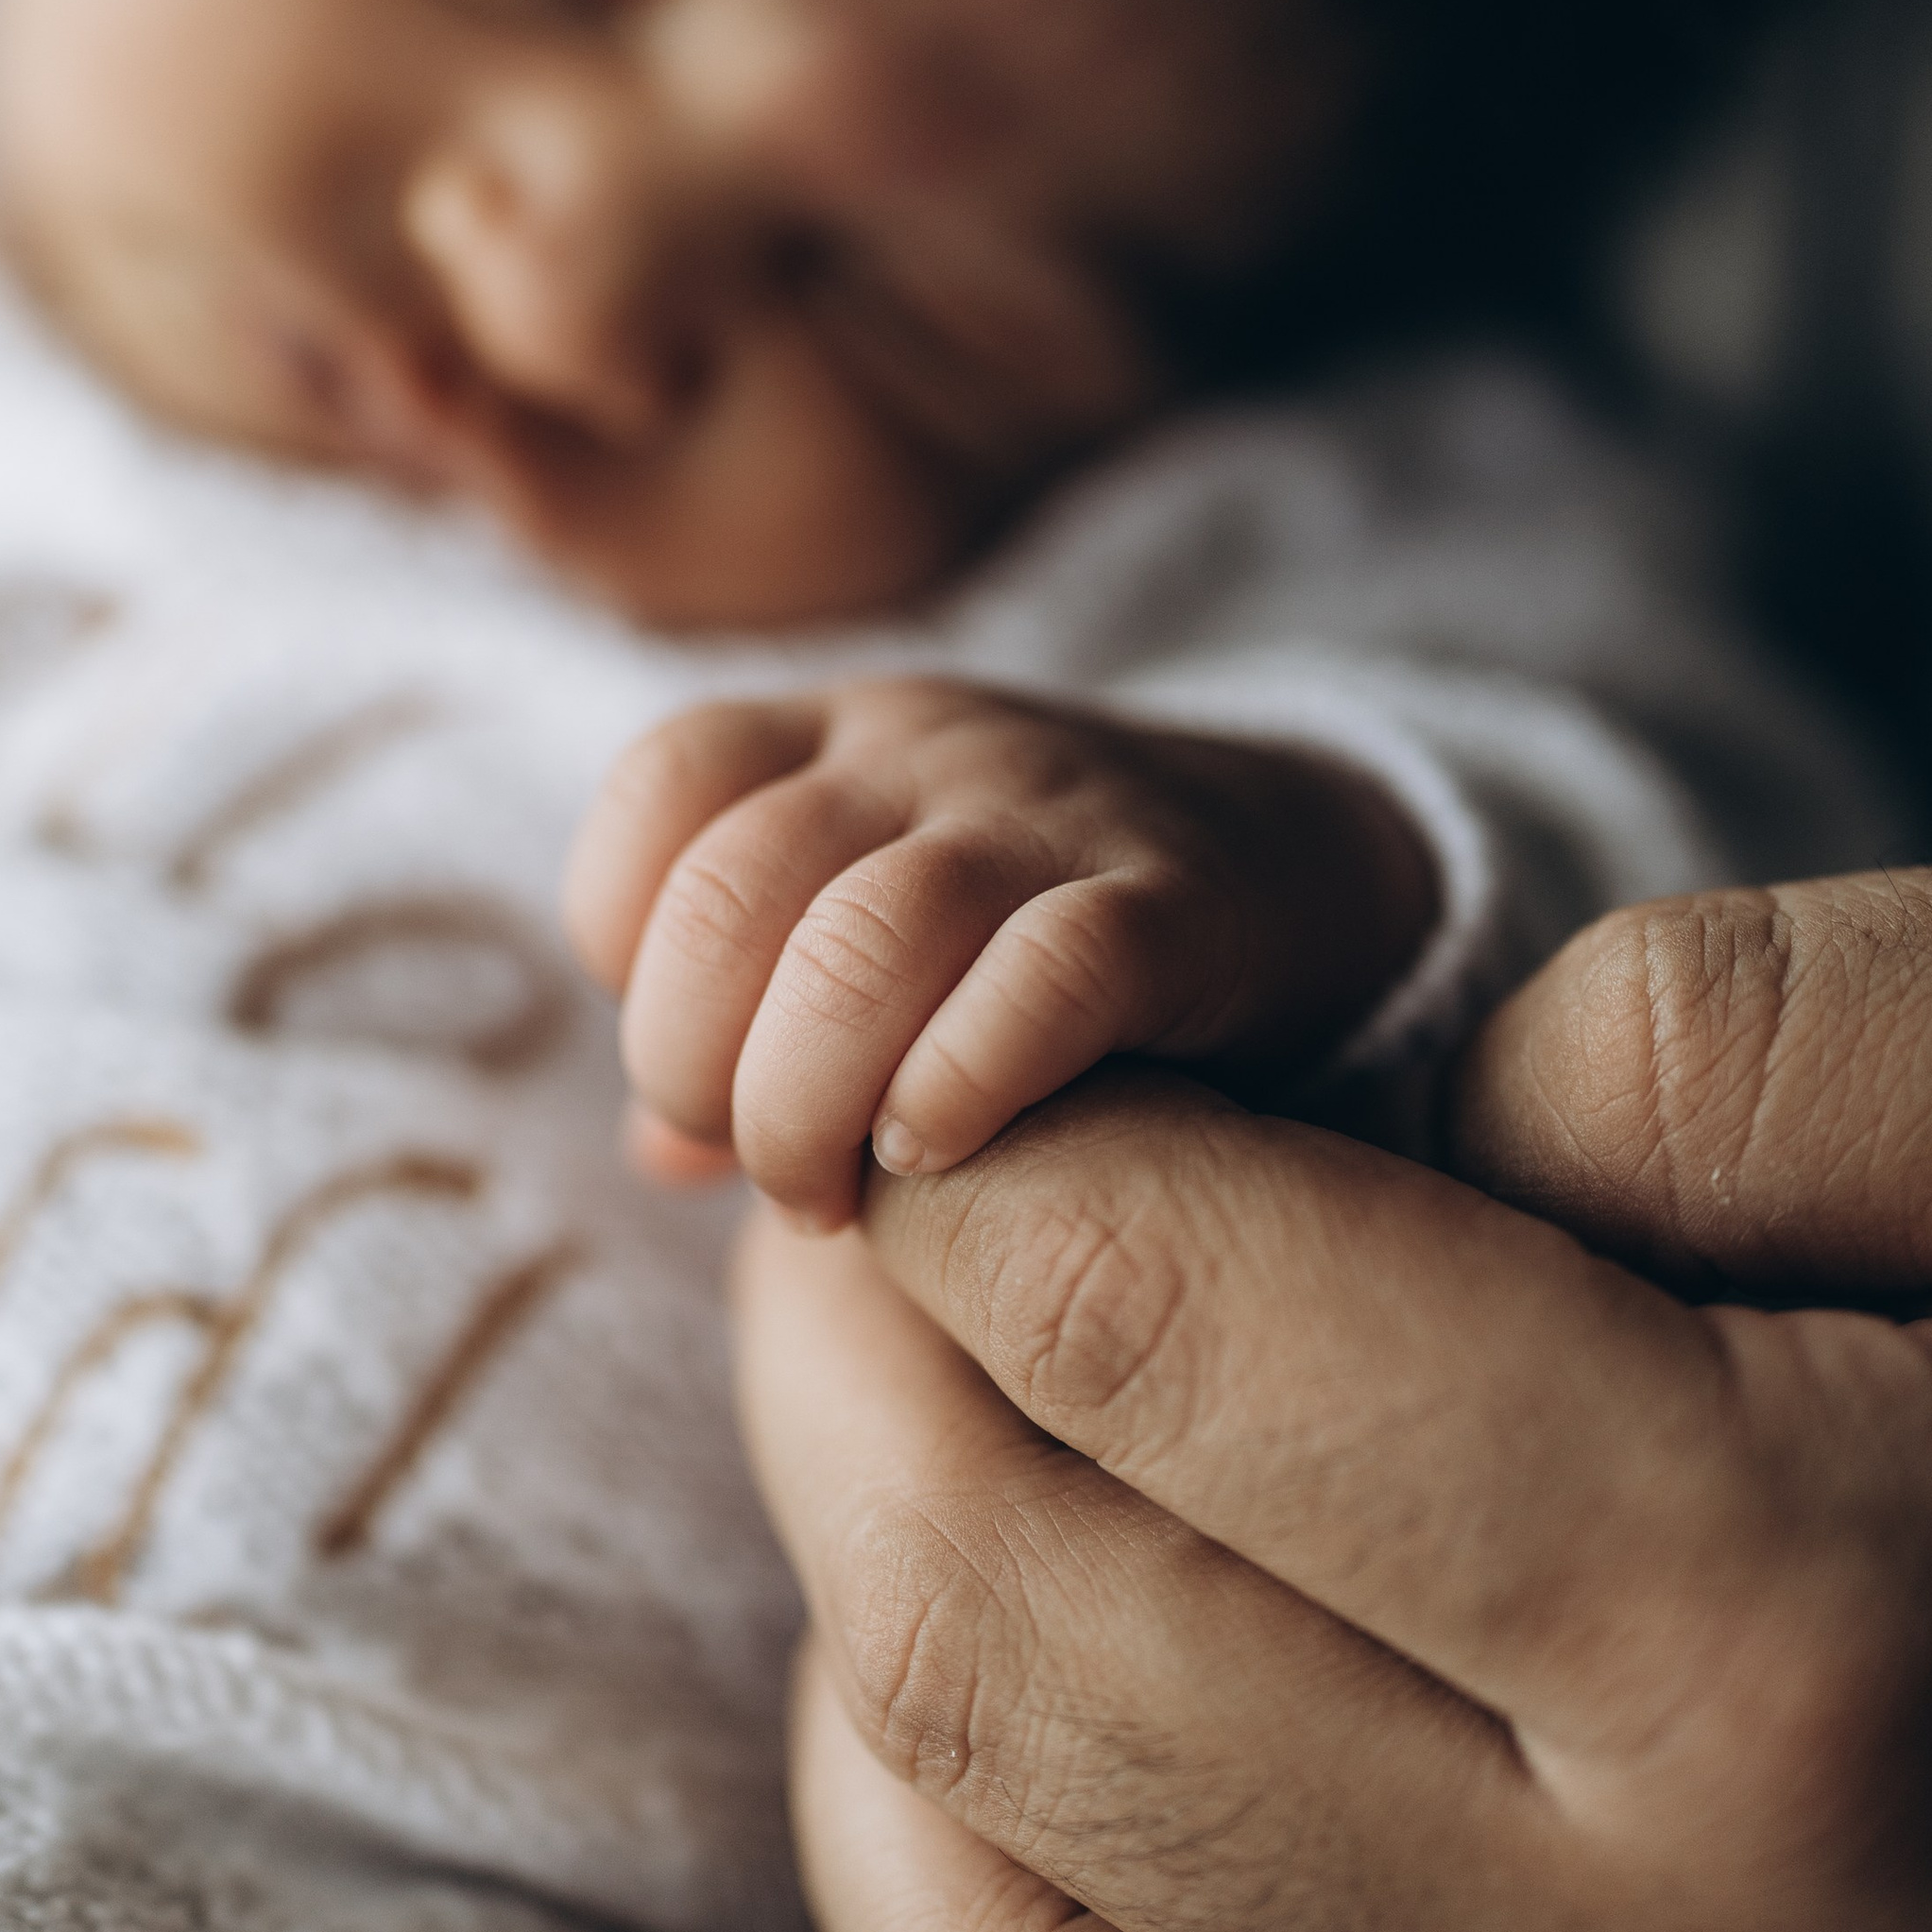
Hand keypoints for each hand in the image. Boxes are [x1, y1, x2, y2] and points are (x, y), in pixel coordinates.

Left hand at [565, 674, 1434, 1227]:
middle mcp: (924, 752)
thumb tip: (655, 1155)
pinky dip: (959, 1083)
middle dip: (699, 1065)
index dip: (631, 937)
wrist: (1300, 856)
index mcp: (833, 735)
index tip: (689, 1056)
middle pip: (732, 889)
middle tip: (763, 1168)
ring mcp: (1047, 816)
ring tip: (834, 1197)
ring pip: (863, 941)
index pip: (667, 783)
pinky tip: (941, 1152)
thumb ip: (756, 1017)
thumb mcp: (883, 922)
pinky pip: (1043, 980)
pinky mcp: (1172, 907)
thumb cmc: (1037, 922)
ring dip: (806, 1104)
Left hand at [736, 865, 1931, 1931]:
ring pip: (957, 1875)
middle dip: (860, 1338)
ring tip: (943, 1399)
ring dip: (873, 1587)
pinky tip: (1037, 1665)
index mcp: (1803, 1645)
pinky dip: (945, 1848)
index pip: (1139, 1315)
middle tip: (886, 1180)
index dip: (978, 1135)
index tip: (967, 1057)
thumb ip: (1688, 1065)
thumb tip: (1326, 1165)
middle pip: (994, 1603)